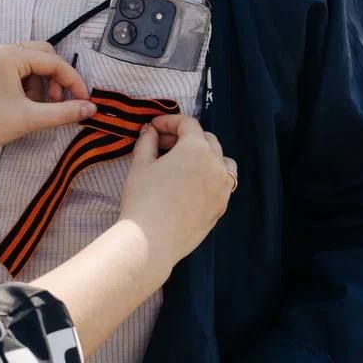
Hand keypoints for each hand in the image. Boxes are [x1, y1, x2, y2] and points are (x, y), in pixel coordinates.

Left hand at [0, 42, 95, 156]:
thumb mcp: (28, 119)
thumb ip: (63, 112)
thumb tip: (91, 108)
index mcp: (10, 55)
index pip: (53, 61)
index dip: (72, 81)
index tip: (84, 101)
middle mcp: (1, 50)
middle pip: (43, 55)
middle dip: (56, 79)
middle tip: (59, 103)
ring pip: (31, 62)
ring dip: (42, 82)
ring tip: (39, 107)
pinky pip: (18, 69)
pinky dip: (28, 84)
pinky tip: (25, 104)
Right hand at [118, 114, 235, 269]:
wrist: (152, 241)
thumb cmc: (143, 199)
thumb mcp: (140, 165)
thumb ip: (147, 142)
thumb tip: (150, 131)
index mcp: (196, 149)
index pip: (188, 124)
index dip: (169, 121)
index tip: (154, 127)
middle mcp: (216, 165)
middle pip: (206, 140)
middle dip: (184, 137)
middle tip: (162, 144)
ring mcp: (223, 188)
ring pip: (221, 161)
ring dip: (205, 155)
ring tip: (183, 163)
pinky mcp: (221, 207)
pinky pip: (221, 184)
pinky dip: (210, 177)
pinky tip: (189, 185)